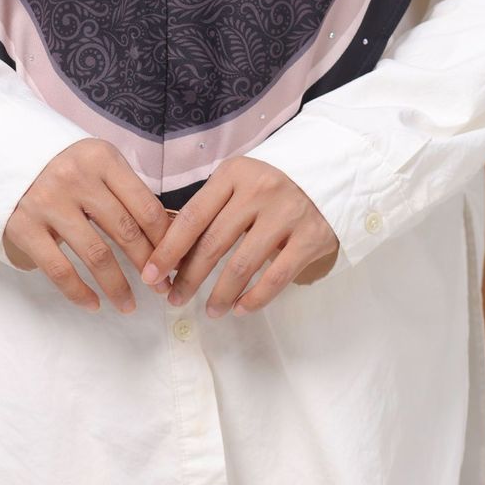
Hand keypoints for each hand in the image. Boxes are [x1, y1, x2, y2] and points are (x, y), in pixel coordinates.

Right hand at [1, 139, 175, 314]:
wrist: (3, 157)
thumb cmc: (62, 165)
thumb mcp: (96, 163)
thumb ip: (124, 191)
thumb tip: (163, 238)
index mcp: (101, 159)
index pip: (145, 205)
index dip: (165, 239)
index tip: (175, 262)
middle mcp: (76, 178)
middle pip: (125, 231)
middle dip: (148, 265)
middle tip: (160, 288)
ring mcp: (48, 202)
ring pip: (96, 255)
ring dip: (117, 286)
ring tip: (129, 304)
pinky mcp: (24, 227)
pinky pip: (59, 270)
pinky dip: (79, 293)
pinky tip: (93, 304)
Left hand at [140, 156, 339, 316]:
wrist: (333, 173)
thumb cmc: (273, 183)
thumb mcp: (240, 181)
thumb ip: (212, 207)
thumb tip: (175, 252)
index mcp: (234, 174)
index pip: (193, 216)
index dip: (169, 249)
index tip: (151, 274)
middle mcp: (259, 191)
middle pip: (213, 243)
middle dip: (188, 278)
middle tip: (174, 299)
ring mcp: (286, 214)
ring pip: (242, 265)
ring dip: (220, 294)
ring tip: (209, 311)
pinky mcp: (310, 238)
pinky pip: (275, 277)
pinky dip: (254, 299)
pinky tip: (240, 309)